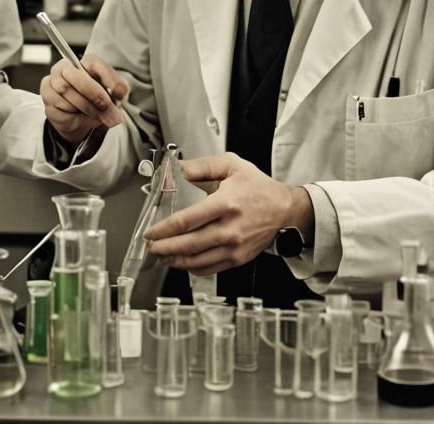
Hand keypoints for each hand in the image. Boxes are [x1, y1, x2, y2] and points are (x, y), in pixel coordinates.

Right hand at [39, 54, 128, 145]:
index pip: (93, 62)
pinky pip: (57, 103)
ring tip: (95, 114)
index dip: (106, 76)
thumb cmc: (97, 103)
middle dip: (93, 94)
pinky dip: (70, 112)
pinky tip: (76, 114)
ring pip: (66, 90)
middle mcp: (67, 66)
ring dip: (84, 106)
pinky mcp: (46, 93)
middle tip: (105, 107)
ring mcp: (54, 78)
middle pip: (77, 75)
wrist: (81, 121)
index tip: (116, 92)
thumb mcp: (115, 97)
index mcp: (86, 63)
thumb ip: (119, 90)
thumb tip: (119, 91)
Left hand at [143, 153, 312, 274]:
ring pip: (197, 260)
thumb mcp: (232, 165)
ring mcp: (235, 247)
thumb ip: (203, 165)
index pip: (188, 220)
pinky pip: (210, 269)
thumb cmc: (257, 186)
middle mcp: (230, 229)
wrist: (283, 208)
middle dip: (165, 248)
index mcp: (226, 203)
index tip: (150, 231)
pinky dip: (192, 268)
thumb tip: (180, 169)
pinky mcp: (238, 259)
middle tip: (150, 246)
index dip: (165, 228)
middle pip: (189, 244)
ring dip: (175, 260)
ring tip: (161, 255)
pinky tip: (182, 262)